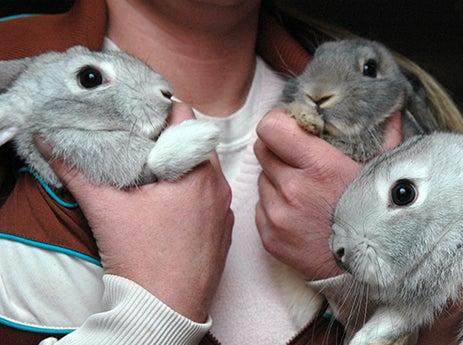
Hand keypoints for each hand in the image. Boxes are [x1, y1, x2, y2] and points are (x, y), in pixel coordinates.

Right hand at [37, 102, 233, 322]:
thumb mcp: (106, 209)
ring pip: (204, 174)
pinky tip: (165, 206)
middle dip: (167, 142)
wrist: (165, 310)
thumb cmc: (144, 260)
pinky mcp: (222, 232)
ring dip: (179, 169)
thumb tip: (55, 144)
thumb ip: (79, 171)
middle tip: (139, 142)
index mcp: (199, 172)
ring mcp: (224, 212)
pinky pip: (209, 200)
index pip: (187, 121)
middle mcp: (219, 188)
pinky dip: (190, 195)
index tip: (140, 114)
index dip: (162, 111)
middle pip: (195, 147)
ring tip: (148, 173)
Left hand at [254, 109, 402, 279]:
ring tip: (305, 191)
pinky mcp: (269, 237)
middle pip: (263, 150)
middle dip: (279, 150)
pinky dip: (275, 206)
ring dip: (278, 180)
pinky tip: (300, 213)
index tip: (292, 127)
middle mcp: (292, 189)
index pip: (271, 128)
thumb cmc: (379, 217)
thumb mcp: (385, 171)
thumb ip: (386, 134)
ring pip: (263, 180)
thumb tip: (394, 105)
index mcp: (318, 166)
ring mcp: (278, 215)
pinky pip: (262, 207)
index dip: (279, 123)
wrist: (371, 270)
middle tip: (299, 158)